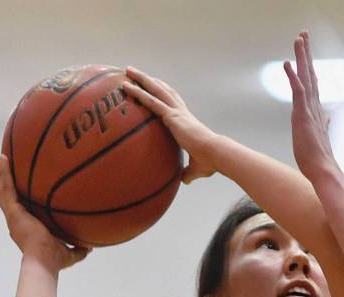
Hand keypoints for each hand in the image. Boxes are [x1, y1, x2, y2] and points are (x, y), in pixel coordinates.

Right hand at [0, 155, 89, 268]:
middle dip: (8, 180)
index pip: (24, 207)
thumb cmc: (54, 260)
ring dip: (1, 173)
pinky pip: (5, 189)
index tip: (24, 185)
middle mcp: (18, 219)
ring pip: (4, 189)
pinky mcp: (12, 212)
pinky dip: (2, 174)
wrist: (44, 261)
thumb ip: (79, 248)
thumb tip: (90, 245)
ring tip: (0, 157)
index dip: (22, 196)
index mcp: (28, 226)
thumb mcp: (70, 253)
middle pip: (11, 195)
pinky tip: (1, 160)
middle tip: (8, 166)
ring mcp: (13, 215)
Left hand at [121, 67, 218, 183]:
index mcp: (186, 121)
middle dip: (149, 80)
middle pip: (162, 90)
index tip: (155, 85)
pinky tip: (127, 86)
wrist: (215, 154)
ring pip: (156, 90)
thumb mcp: (197, 168)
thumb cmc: (210, 162)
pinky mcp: (172, 116)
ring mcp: (176, 112)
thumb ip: (189, 172)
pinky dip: (139, 92)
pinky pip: (151, 101)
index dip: (164, 92)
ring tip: (128, 70)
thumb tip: (184, 180)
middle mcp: (181, 112)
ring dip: (141, 79)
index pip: (173, 102)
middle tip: (135, 73)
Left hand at [283, 32, 339, 182]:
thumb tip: (328, 119)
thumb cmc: (319, 158)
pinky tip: (288, 63)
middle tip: (303, 35)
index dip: (309, 66)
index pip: (312, 83)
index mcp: (316, 111)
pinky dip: (293, 76)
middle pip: (310, 74)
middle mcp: (314, 106)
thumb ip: (324, 125)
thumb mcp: (319, 137)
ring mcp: (309, 109)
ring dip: (302, 57)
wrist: (323, 170)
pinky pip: (298, 91)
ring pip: (306, 77)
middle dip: (306, 54)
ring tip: (299, 39)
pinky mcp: (303, 115)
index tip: (306, 52)